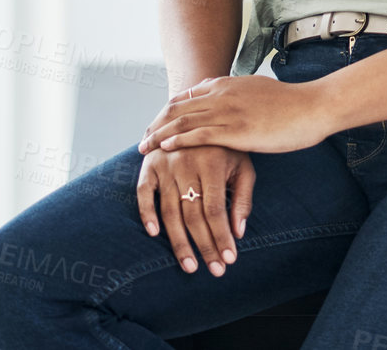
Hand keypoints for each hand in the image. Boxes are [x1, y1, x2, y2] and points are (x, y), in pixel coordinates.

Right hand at [135, 144, 253, 276]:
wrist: (196, 116)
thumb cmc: (224, 147)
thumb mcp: (242, 164)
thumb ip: (243, 196)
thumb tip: (238, 232)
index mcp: (212, 163)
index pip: (215, 209)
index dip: (221, 236)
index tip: (230, 259)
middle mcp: (186, 164)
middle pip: (193, 215)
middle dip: (205, 246)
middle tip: (215, 270)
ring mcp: (165, 165)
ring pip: (170, 211)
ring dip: (179, 242)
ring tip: (189, 266)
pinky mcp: (149, 166)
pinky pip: (143, 193)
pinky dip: (146, 214)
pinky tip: (155, 234)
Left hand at [139, 74, 333, 155]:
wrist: (313, 107)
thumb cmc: (290, 104)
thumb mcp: (258, 91)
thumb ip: (238, 95)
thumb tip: (227, 100)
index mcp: (227, 84)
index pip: (185, 96)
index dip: (166, 112)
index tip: (156, 127)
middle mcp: (222, 94)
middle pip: (177, 108)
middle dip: (155, 125)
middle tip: (143, 140)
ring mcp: (228, 111)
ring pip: (182, 121)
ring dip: (159, 135)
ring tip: (144, 148)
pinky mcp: (236, 130)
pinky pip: (199, 135)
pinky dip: (178, 141)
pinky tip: (166, 150)